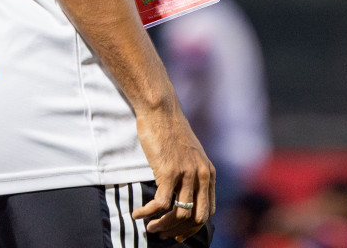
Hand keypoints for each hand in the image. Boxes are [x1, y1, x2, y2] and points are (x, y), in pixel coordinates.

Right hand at [131, 100, 214, 241]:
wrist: (160, 111)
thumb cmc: (170, 130)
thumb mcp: (190, 153)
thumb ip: (192, 172)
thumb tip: (184, 195)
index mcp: (209, 173)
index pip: (207, 212)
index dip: (192, 227)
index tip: (178, 234)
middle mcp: (201, 175)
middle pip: (196, 218)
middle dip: (179, 232)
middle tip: (163, 235)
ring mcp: (186, 175)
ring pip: (178, 215)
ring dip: (162, 225)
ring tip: (149, 227)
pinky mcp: (168, 172)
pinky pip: (160, 204)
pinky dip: (148, 213)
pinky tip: (138, 213)